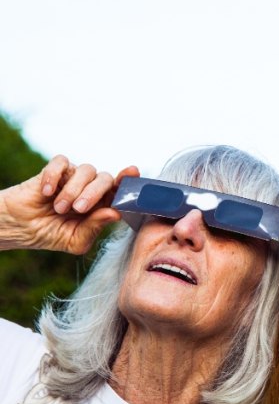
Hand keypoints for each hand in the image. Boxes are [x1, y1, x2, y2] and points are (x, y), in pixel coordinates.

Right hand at [0, 155, 139, 253]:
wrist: (19, 228)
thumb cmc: (51, 234)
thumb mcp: (76, 240)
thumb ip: (95, 227)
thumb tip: (114, 213)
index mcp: (102, 204)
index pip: (121, 190)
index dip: (128, 181)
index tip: (133, 172)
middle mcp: (91, 188)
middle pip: (105, 179)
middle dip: (94, 194)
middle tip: (78, 209)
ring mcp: (73, 177)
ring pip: (87, 170)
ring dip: (74, 190)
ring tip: (59, 208)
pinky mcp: (54, 170)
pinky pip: (62, 162)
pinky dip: (55, 176)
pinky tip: (46, 192)